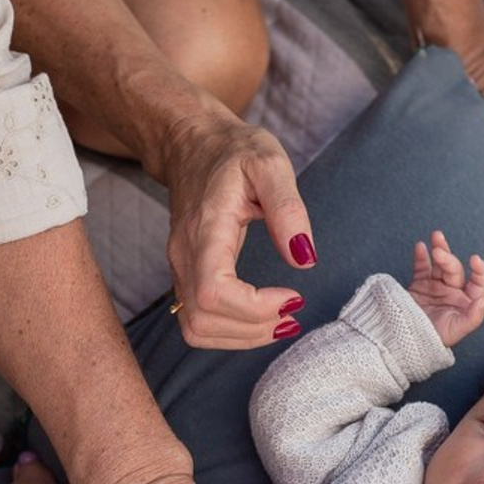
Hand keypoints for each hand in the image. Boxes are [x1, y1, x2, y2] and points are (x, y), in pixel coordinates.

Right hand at [164, 108, 316, 348]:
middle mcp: (183, 257)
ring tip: (281, 321)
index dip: (254, 308)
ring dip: (243, 338)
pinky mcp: (185, 279)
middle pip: (204, 320)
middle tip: (293, 312)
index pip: (213, 293)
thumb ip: (288, 209)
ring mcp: (179, 271)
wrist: (192, 145)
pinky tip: (261, 319)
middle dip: (254, 329)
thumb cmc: (232, 152)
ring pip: (197, 330)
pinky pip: (198, 324)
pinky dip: (231, 334)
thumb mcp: (270, 163)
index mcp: (204, 230)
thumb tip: (304, 259)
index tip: (292, 296)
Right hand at [407, 232, 483, 347]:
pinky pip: (422, 268)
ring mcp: (436, 287)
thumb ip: (473, 317)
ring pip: (440, 264)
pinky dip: (421, 257)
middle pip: (454, 269)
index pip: (478, 283)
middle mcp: (453, 291)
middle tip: (438, 252)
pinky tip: (421, 247)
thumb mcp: (456, 331)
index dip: (479, 270)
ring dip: (439, 249)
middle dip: (448, 258)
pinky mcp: (419, 285)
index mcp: (466, 301)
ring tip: (436, 237)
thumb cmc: (434, 339)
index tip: (475, 260)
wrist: (405, 342)